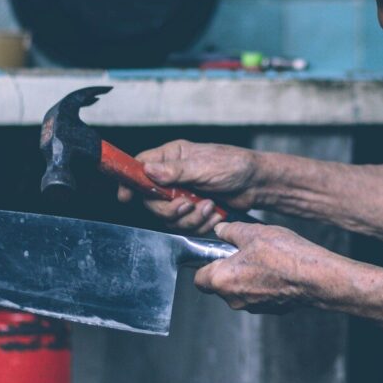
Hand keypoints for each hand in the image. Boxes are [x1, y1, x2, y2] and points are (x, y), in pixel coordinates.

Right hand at [117, 140, 262, 233]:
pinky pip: (185, 226)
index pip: (139, 167)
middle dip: (170, 208)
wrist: (257, 184)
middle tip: (187, 204)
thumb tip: (148, 170)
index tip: (125, 196)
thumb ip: (175, 170)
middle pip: (151, 200)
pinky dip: (201, 224)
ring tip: (209, 206)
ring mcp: (183, 194)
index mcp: (172, 157)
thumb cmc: (234, 165)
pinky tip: (215, 214)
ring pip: (169, 217)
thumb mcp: (204, 165)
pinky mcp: (193, 210)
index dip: (130, 182)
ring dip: (190, 218)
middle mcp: (173, 176)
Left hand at [194, 222, 336, 312]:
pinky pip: (259, 295)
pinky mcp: (271, 309)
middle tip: (245, 251)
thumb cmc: (284, 255)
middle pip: (220, 285)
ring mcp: (253, 306)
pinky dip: (263, 284)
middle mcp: (234, 298)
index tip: (216, 254)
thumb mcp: (253, 232)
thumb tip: (221, 230)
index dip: (205, 265)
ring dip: (247, 276)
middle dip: (229, 269)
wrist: (315, 277)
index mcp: (222, 280)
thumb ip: (231, 231)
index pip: (199, 279)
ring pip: (240, 290)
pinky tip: (278, 269)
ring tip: (265, 258)